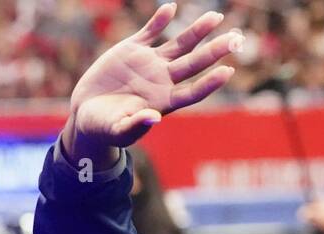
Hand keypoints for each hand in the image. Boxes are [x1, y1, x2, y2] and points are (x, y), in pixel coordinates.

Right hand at [62, 3, 241, 167]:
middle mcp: (163, 81)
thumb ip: (136, 125)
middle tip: (236, 39)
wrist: (87, 112)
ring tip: (216, 17)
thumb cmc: (105, 128)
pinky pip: (149, 31)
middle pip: (194, 64)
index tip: (227, 71)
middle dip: (214, 51)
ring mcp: (150, 64)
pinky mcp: (133, 50)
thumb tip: (153, 118)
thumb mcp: (119, 131)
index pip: (193, 91)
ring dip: (197, 31)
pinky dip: (158, 20)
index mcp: (164, 102)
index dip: (210, 83)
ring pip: (179, 45)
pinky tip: (171, 8)